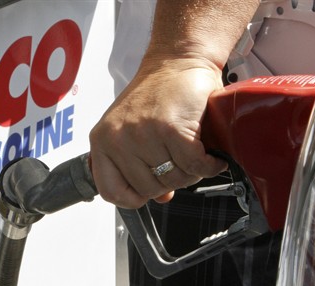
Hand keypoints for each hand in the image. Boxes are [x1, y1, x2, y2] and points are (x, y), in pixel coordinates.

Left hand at [89, 58, 227, 208]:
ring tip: (196, 154)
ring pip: (174, 179)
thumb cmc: (159, 94)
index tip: (152, 191)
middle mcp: (117, 139)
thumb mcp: (135, 131)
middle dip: (172, 180)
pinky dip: (209, 165)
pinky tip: (213, 158)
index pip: (111, 191)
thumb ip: (140, 166)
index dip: (135, 197)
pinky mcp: (170, 129)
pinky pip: (194, 166)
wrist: (179, 59)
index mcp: (102, 141)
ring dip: (192, 172)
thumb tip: (161, 198)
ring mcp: (142, 134)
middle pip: (149, 189)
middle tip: (183, 162)